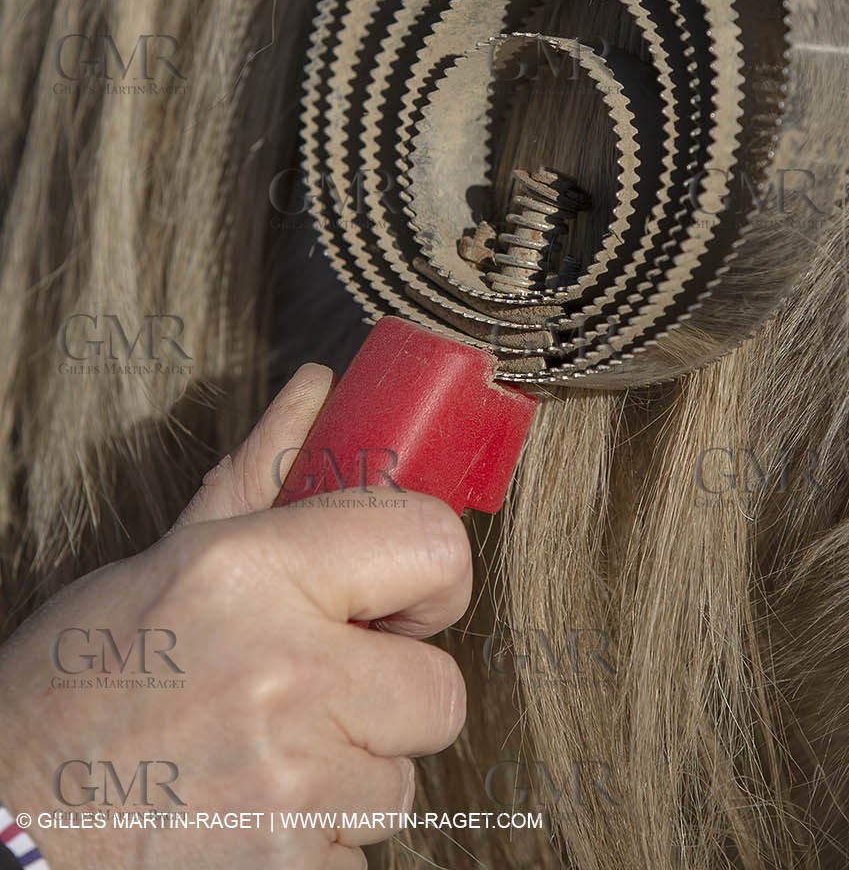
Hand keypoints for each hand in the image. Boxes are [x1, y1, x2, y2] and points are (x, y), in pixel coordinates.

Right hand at [0, 364, 470, 865]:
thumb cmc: (79, 684)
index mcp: (255, 572)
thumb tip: (319, 390)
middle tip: (320, 693)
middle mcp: (285, 673)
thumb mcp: (167, 560)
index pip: (435, 546)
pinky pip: (359, 854)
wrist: (5, 820)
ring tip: (264, 756)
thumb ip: (262, 477)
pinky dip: (316, 842)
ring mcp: (288, 785)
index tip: (399, 605)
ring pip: (401, 783)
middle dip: (390, 696)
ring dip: (349, 775)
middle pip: (439, 689)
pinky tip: (248, 814)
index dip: (431, 580)